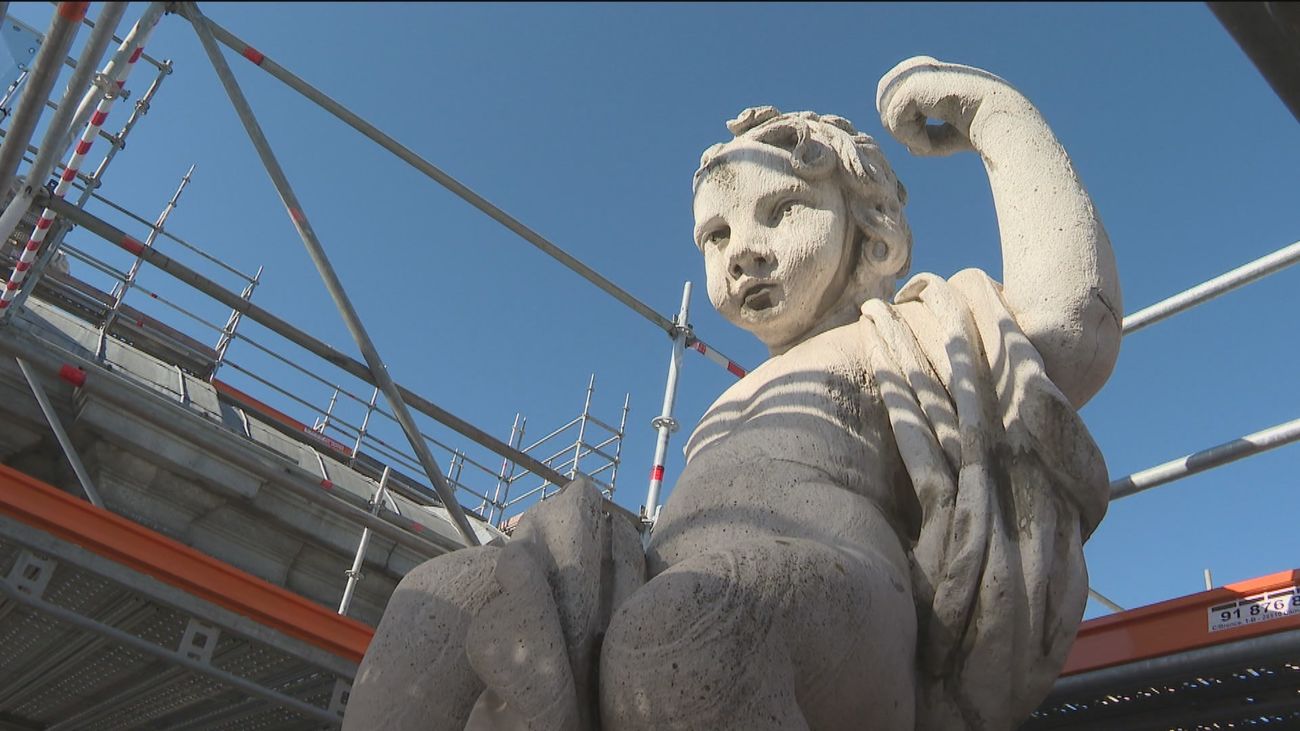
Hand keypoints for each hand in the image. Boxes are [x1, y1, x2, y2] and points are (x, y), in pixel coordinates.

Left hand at [876, 56, 1020, 156]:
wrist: (1000, 122)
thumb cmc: (982, 130)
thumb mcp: (952, 137)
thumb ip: (931, 138)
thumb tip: (910, 147)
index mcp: (936, 75)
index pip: (897, 86)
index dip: (897, 113)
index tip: (919, 138)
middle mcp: (928, 69)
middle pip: (885, 90)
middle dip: (893, 120)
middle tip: (917, 143)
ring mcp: (923, 72)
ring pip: (886, 103)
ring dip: (901, 132)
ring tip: (925, 145)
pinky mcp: (919, 83)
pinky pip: (894, 114)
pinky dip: (906, 136)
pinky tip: (926, 144)